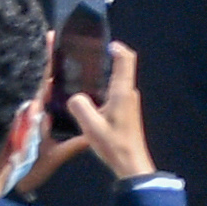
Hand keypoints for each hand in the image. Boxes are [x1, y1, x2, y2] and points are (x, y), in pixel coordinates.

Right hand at [35, 43, 156, 185]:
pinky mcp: (125, 112)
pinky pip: (114, 93)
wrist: (131, 162)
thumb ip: (80, 107)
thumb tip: (75, 97)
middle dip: (105, 60)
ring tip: (81, 75)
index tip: (105, 43)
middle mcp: (128, 93)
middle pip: (121, 68)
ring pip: (116, 82)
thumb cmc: (113, 143)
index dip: (118, 48)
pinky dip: (102, 88)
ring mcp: (129, 103)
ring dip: (103, 75)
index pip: (126, 60)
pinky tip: (88, 96)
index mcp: (123, 92)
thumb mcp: (91, 126)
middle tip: (84, 58)